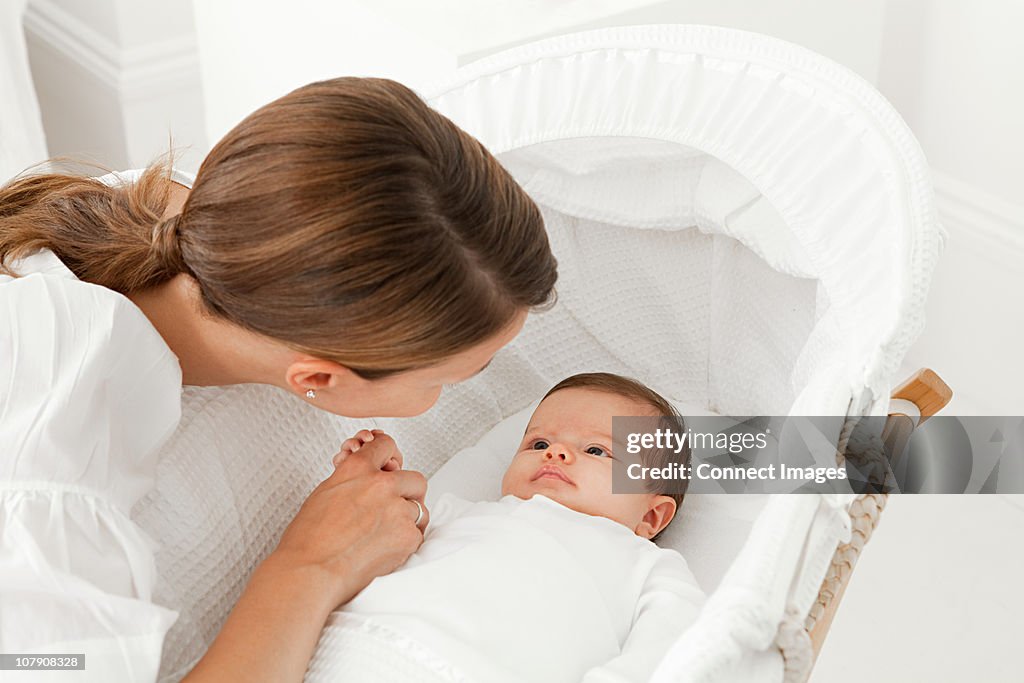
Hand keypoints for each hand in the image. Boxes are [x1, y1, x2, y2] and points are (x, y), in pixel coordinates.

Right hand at [275, 432, 428, 607]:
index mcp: (357, 468)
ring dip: (408, 518)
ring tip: (387, 532)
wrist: (310, 572)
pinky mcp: (408, 536)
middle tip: (395, 505)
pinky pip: (417, 533)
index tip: (391, 466)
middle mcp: (381, 484)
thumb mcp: (326, 492)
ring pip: (419, 508)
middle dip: (407, 491)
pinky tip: (386, 548)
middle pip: (414, 478)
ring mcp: (397, 510)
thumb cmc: (308, 539)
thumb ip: (353, 481)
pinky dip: (406, 541)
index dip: (389, 458)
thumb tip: (366, 481)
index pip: (386, 445)